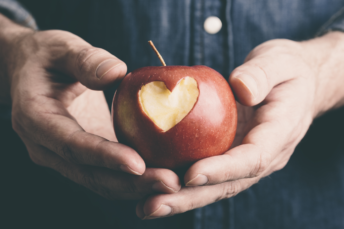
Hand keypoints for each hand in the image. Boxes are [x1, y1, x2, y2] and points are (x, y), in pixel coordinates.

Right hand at [4, 25, 180, 198]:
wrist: (33, 71)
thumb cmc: (48, 56)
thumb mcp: (62, 47)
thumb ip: (85, 59)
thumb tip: (117, 72)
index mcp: (35, 118)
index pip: (71, 145)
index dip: (104, 156)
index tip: (138, 165)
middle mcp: (46, 146)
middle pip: (89, 173)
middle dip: (130, 183)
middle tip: (170, 183)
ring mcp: (63, 155)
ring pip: (100, 181)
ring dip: (136, 187)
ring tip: (172, 184)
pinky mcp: (81, 155)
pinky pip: (106, 173)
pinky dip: (133, 179)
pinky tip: (161, 174)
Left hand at [136, 32, 343, 218]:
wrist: (295, 83)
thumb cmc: (286, 70)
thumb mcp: (279, 61)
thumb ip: (262, 74)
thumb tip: (241, 89)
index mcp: (278, 134)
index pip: (252, 159)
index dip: (222, 170)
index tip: (191, 175)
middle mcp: (262, 155)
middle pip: (226, 184)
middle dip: (191, 197)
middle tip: (154, 205)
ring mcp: (244, 158)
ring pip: (213, 186)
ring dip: (180, 198)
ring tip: (147, 207)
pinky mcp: (229, 153)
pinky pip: (205, 171)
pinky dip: (180, 182)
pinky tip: (152, 186)